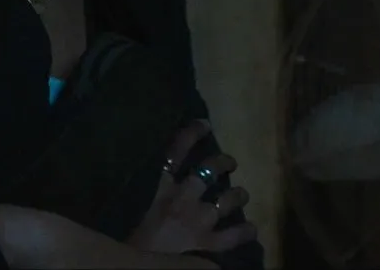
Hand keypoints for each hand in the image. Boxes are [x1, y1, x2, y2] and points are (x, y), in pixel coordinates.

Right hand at [129, 120, 259, 255]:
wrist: (137, 265)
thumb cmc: (127, 237)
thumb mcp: (127, 206)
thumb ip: (139, 192)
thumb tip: (140, 182)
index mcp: (158, 187)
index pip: (176, 151)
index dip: (191, 134)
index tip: (204, 124)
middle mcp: (183, 197)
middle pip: (208, 171)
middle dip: (222, 163)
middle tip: (231, 161)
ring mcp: (199, 220)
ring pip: (227, 201)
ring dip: (238, 194)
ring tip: (242, 193)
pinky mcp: (207, 243)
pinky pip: (232, 236)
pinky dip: (245, 231)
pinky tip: (252, 229)